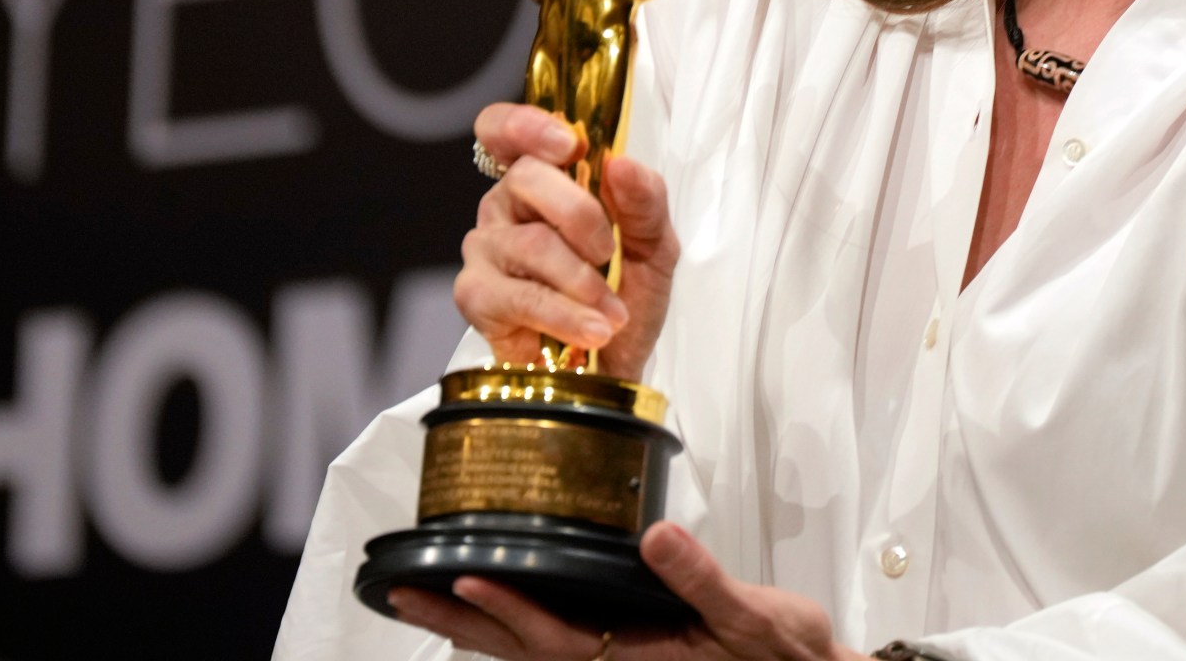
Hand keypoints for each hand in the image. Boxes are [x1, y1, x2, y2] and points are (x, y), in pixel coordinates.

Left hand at [386, 521, 871, 660]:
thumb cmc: (783, 654)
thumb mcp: (753, 616)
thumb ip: (702, 579)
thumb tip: (657, 537)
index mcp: (640, 658)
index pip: (555, 637)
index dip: (508, 609)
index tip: (463, 578)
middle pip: (520, 651)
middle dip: (460, 621)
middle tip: (402, 594)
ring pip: (527, 652)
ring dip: (473, 628)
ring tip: (421, 600)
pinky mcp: (625, 653)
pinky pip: (550, 647)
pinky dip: (509, 630)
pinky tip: (487, 610)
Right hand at [460, 102, 679, 379]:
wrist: (617, 361)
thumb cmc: (626, 292)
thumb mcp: (653, 243)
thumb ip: (645, 200)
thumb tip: (622, 165)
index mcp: (544, 178)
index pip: (505, 130)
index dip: (526, 125)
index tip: (568, 144)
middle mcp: (506, 205)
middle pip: (527, 177)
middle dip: (582, 216)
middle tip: (609, 253)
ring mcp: (486, 249)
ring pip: (532, 242)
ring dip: (585, 282)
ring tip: (613, 313)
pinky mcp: (476, 296)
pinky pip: (522, 297)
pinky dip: (566, 315)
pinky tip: (593, 330)